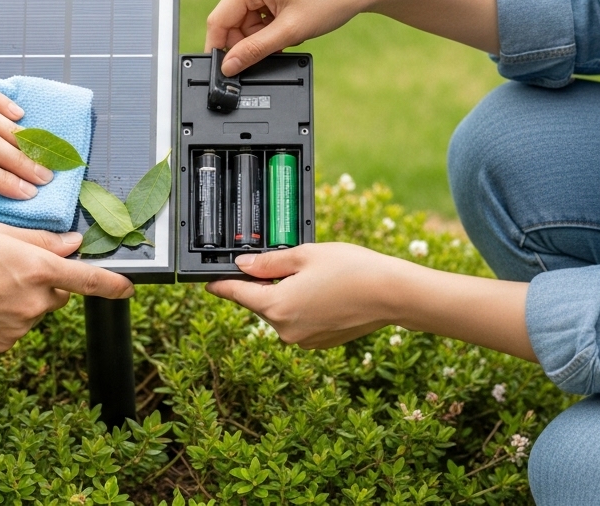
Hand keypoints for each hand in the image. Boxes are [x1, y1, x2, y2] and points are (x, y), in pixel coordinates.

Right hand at [0, 223, 134, 351]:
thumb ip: (40, 239)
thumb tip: (73, 244)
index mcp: (38, 269)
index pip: (90, 280)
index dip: (114, 284)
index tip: (129, 288)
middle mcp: (35, 301)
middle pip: (58, 292)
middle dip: (45, 281)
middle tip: (9, 268)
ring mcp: (20, 326)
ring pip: (35, 310)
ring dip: (22, 298)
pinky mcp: (4, 344)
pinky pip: (16, 327)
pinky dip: (5, 316)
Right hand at [205, 0, 381, 75]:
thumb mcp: (289, 32)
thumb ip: (254, 51)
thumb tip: (229, 66)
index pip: (219, 19)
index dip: (220, 47)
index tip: (225, 70)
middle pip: (233, 19)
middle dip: (249, 40)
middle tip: (273, 51)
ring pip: (247, 16)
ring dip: (263, 33)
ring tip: (289, 35)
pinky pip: (258, 8)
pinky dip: (270, 23)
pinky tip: (290, 25)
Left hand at [206, 243, 409, 348]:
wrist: (391, 294)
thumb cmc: (351, 269)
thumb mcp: (304, 255)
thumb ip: (268, 263)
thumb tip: (241, 266)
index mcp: (276, 306)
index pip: (236, 294)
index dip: (221, 285)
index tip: (208, 281)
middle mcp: (284, 330)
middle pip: (260, 303)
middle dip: (265, 284)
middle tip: (287, 263)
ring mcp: (302, 340)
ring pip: (281, 312)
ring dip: (286, 295)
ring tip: (315, 276)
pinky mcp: (318, 343)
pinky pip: (299, 322)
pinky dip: (303, 307)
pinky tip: (324, 292)